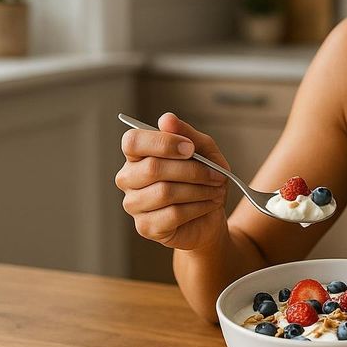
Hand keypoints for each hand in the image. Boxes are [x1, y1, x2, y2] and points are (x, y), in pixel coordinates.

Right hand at [115, 112, 230, 250]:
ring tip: (216, 189)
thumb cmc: (203, 181)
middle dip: (192, 170)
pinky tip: (209, 204)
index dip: (163, 142)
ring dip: (199, 189)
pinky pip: (173, 214)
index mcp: (137, 155)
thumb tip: (166, 119)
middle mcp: (128, 178)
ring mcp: (134, 204)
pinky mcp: (146, 227)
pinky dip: (198, 207)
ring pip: (165, 192)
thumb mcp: (205, 152)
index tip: (190, 148)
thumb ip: (187, 134)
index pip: (133, 141)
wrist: (210, 217)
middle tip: (217, 175)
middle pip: (152, 168)